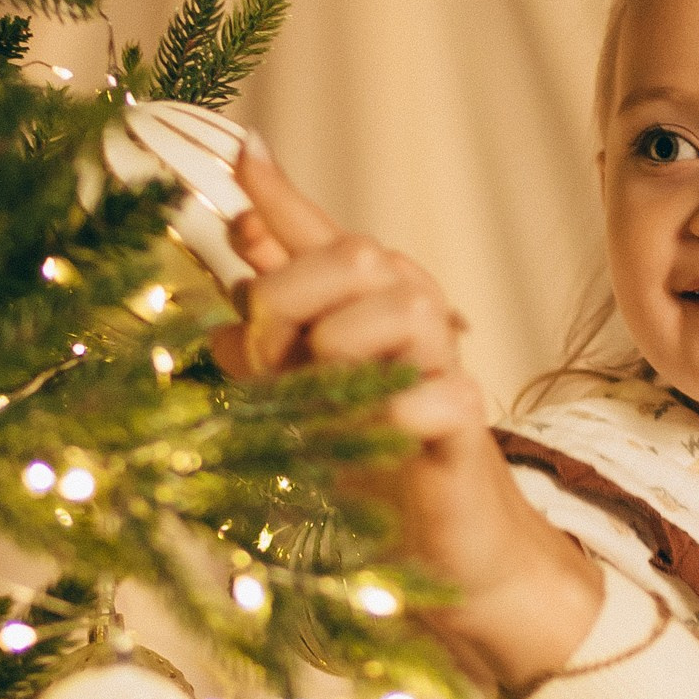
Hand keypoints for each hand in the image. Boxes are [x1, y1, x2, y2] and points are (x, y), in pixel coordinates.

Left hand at [214, 150, 601, 691]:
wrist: (445, 547)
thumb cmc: (372, 460)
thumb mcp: (303, 388)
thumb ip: (273, 325)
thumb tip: (232, 249)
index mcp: (367, 310)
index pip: (326, 235)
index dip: (282, 194)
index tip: (240, 151)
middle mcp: (411, 326)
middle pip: (364, 254)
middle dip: (296, 292)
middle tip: (266, 352)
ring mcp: (443, 373)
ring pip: (407, 306)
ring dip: (345, 345)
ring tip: (321, 395)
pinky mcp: (466, 431)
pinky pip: (441, 394)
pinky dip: (395, 408)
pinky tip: (372, 429)